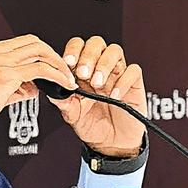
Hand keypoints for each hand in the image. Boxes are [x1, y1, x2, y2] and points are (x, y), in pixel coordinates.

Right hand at [0, 34, 76, 165]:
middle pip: (33, 41)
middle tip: (64, 70)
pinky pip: (39, 69)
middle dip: (53, 55)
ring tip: (67, 79)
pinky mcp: (4, 75)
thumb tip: (28, 88)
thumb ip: (10, 87)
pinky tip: (63, 85)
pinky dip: (56, 75)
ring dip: (58, 64)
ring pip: (39, 51)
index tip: (50, 66)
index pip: (20, 43)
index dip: (39, 52)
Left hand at [47, 36, 147, 157]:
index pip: (78, 46)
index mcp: (82, 70)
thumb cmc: (92, 125)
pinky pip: (133, 71)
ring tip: (97, 84)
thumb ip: (63, 101)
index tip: (68, 62)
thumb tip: (53, 89)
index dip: (73, 50)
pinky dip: (123, 81)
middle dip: (88, 55)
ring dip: (104, 64)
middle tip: (83, 73)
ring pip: (114, 51)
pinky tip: (114, 96)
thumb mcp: (72, 114)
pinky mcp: (134, 83)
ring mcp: (117, 74)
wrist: (112, 144)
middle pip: (96, 43)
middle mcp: (100, 68)